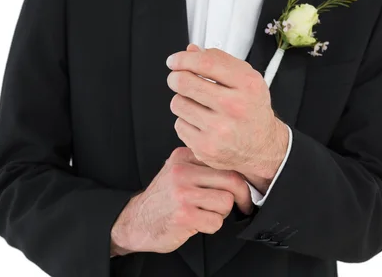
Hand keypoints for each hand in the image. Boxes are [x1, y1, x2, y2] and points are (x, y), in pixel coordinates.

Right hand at [110, 147, 252, 255]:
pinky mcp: (183, 214)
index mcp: (183, 156)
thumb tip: (241, 171)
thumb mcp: (178, 172)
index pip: (224, 161)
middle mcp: (182, 171)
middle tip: (244, 205)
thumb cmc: (164, 199)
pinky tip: (196, 223)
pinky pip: (216, 221)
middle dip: (242, 196)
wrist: (136, 221)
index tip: (245, 188)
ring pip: (226, 202)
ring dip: (221, 213)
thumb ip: (202, 167)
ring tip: (205, 212)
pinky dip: (211, 226)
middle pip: (232, 180)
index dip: (241, 178)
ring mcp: (182, 192)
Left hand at [166, 44, 288, 191]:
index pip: (205, 63)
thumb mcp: (246, 80)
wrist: (262, 147)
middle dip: (176, 78)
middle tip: (178, 79)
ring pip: (177, 103)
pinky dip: (186, 122)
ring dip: (182, 100)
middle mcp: (235, 107)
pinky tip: (200, 123)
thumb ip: (219, 61)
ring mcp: (219, 130)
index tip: (174, 60)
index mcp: (247, 85)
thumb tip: (190, 51)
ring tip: (196, 104)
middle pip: (184, 82)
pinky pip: (179, 125)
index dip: (183, 59)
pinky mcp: (206, 148)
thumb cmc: (251, 109)